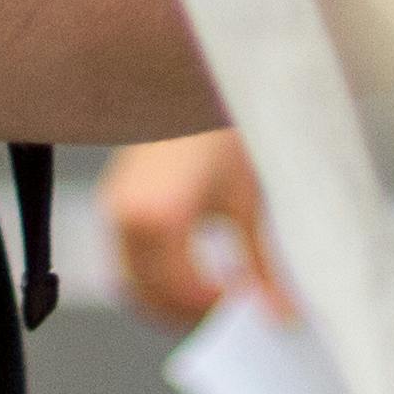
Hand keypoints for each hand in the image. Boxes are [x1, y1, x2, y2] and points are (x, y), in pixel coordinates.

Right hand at [103, 128, 278, 328]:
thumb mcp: (250, 201)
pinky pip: (124, 257)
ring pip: (129, 280)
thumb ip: (264, 265)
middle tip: (230, 310)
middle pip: (144, 293)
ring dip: (166, 298)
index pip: (177, 291)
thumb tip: (281, 317)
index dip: (211, 308)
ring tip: (212, 292)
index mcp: (159, 212)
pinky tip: (193, 267)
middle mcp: (125, 211)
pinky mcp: (112, 197)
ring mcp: (112, 204)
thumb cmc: (222, 131)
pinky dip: (154, 276)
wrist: (192, 77)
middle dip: (186, 312)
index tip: (245, 303)